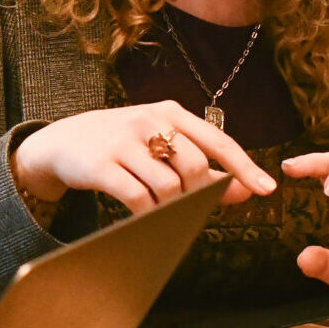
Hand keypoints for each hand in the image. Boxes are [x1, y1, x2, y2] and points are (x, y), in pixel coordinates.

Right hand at [10, 100, 276, 213]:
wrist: (61, 142)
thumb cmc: (121, 146)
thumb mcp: (159, 145)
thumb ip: (200, 167)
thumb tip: (243, 191)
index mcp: (170, 112)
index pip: (217, 140)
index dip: (244, 166)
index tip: (266, 189)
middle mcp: (149, 120)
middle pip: (195, 166)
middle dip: (197, 193)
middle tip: (187, 206)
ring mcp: (123, 140)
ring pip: (168, 186)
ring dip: (170, 207)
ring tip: (160, 209)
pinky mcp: (101, 164)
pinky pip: (138, 198)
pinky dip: (147, 214)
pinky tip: (143, 215)